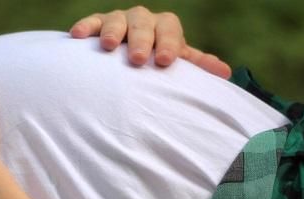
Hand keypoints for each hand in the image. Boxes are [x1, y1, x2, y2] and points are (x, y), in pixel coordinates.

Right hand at [69, 5, 231, 77]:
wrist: (130, 57)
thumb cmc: (157, 62)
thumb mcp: (178, 64)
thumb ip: (197, 66)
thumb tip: (226, 73)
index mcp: (164, 27)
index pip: (170, 28)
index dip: (168, 42)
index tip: (165, 61)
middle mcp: (142, 20)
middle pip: (143, 22)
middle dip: (141, 39)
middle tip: (138, 59)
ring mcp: (119, 20)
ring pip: (116, 19)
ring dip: (113, 31)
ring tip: (108, 46)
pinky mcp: (97, 26)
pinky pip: (91, 22)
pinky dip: (85, 27)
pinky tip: (77, 36)